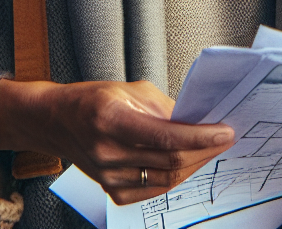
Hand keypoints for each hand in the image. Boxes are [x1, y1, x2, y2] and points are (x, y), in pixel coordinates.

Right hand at [0, 79, 234, 205]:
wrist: (55, 121)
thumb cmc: (92, 100)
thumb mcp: (129, 90)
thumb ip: (164, 108)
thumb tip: (197, 122)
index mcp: (112, 119)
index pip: (167, 136)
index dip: (202, 136)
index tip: (225, 131)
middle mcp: (108, 151)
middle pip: (171, 160)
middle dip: (205, 150)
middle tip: (224, 139)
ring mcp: (108, 175)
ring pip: (166, 178)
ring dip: (194, 165)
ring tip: (210, 150)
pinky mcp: (110, 189)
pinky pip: (152, 190)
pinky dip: (174, 177)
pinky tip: (185, 164)